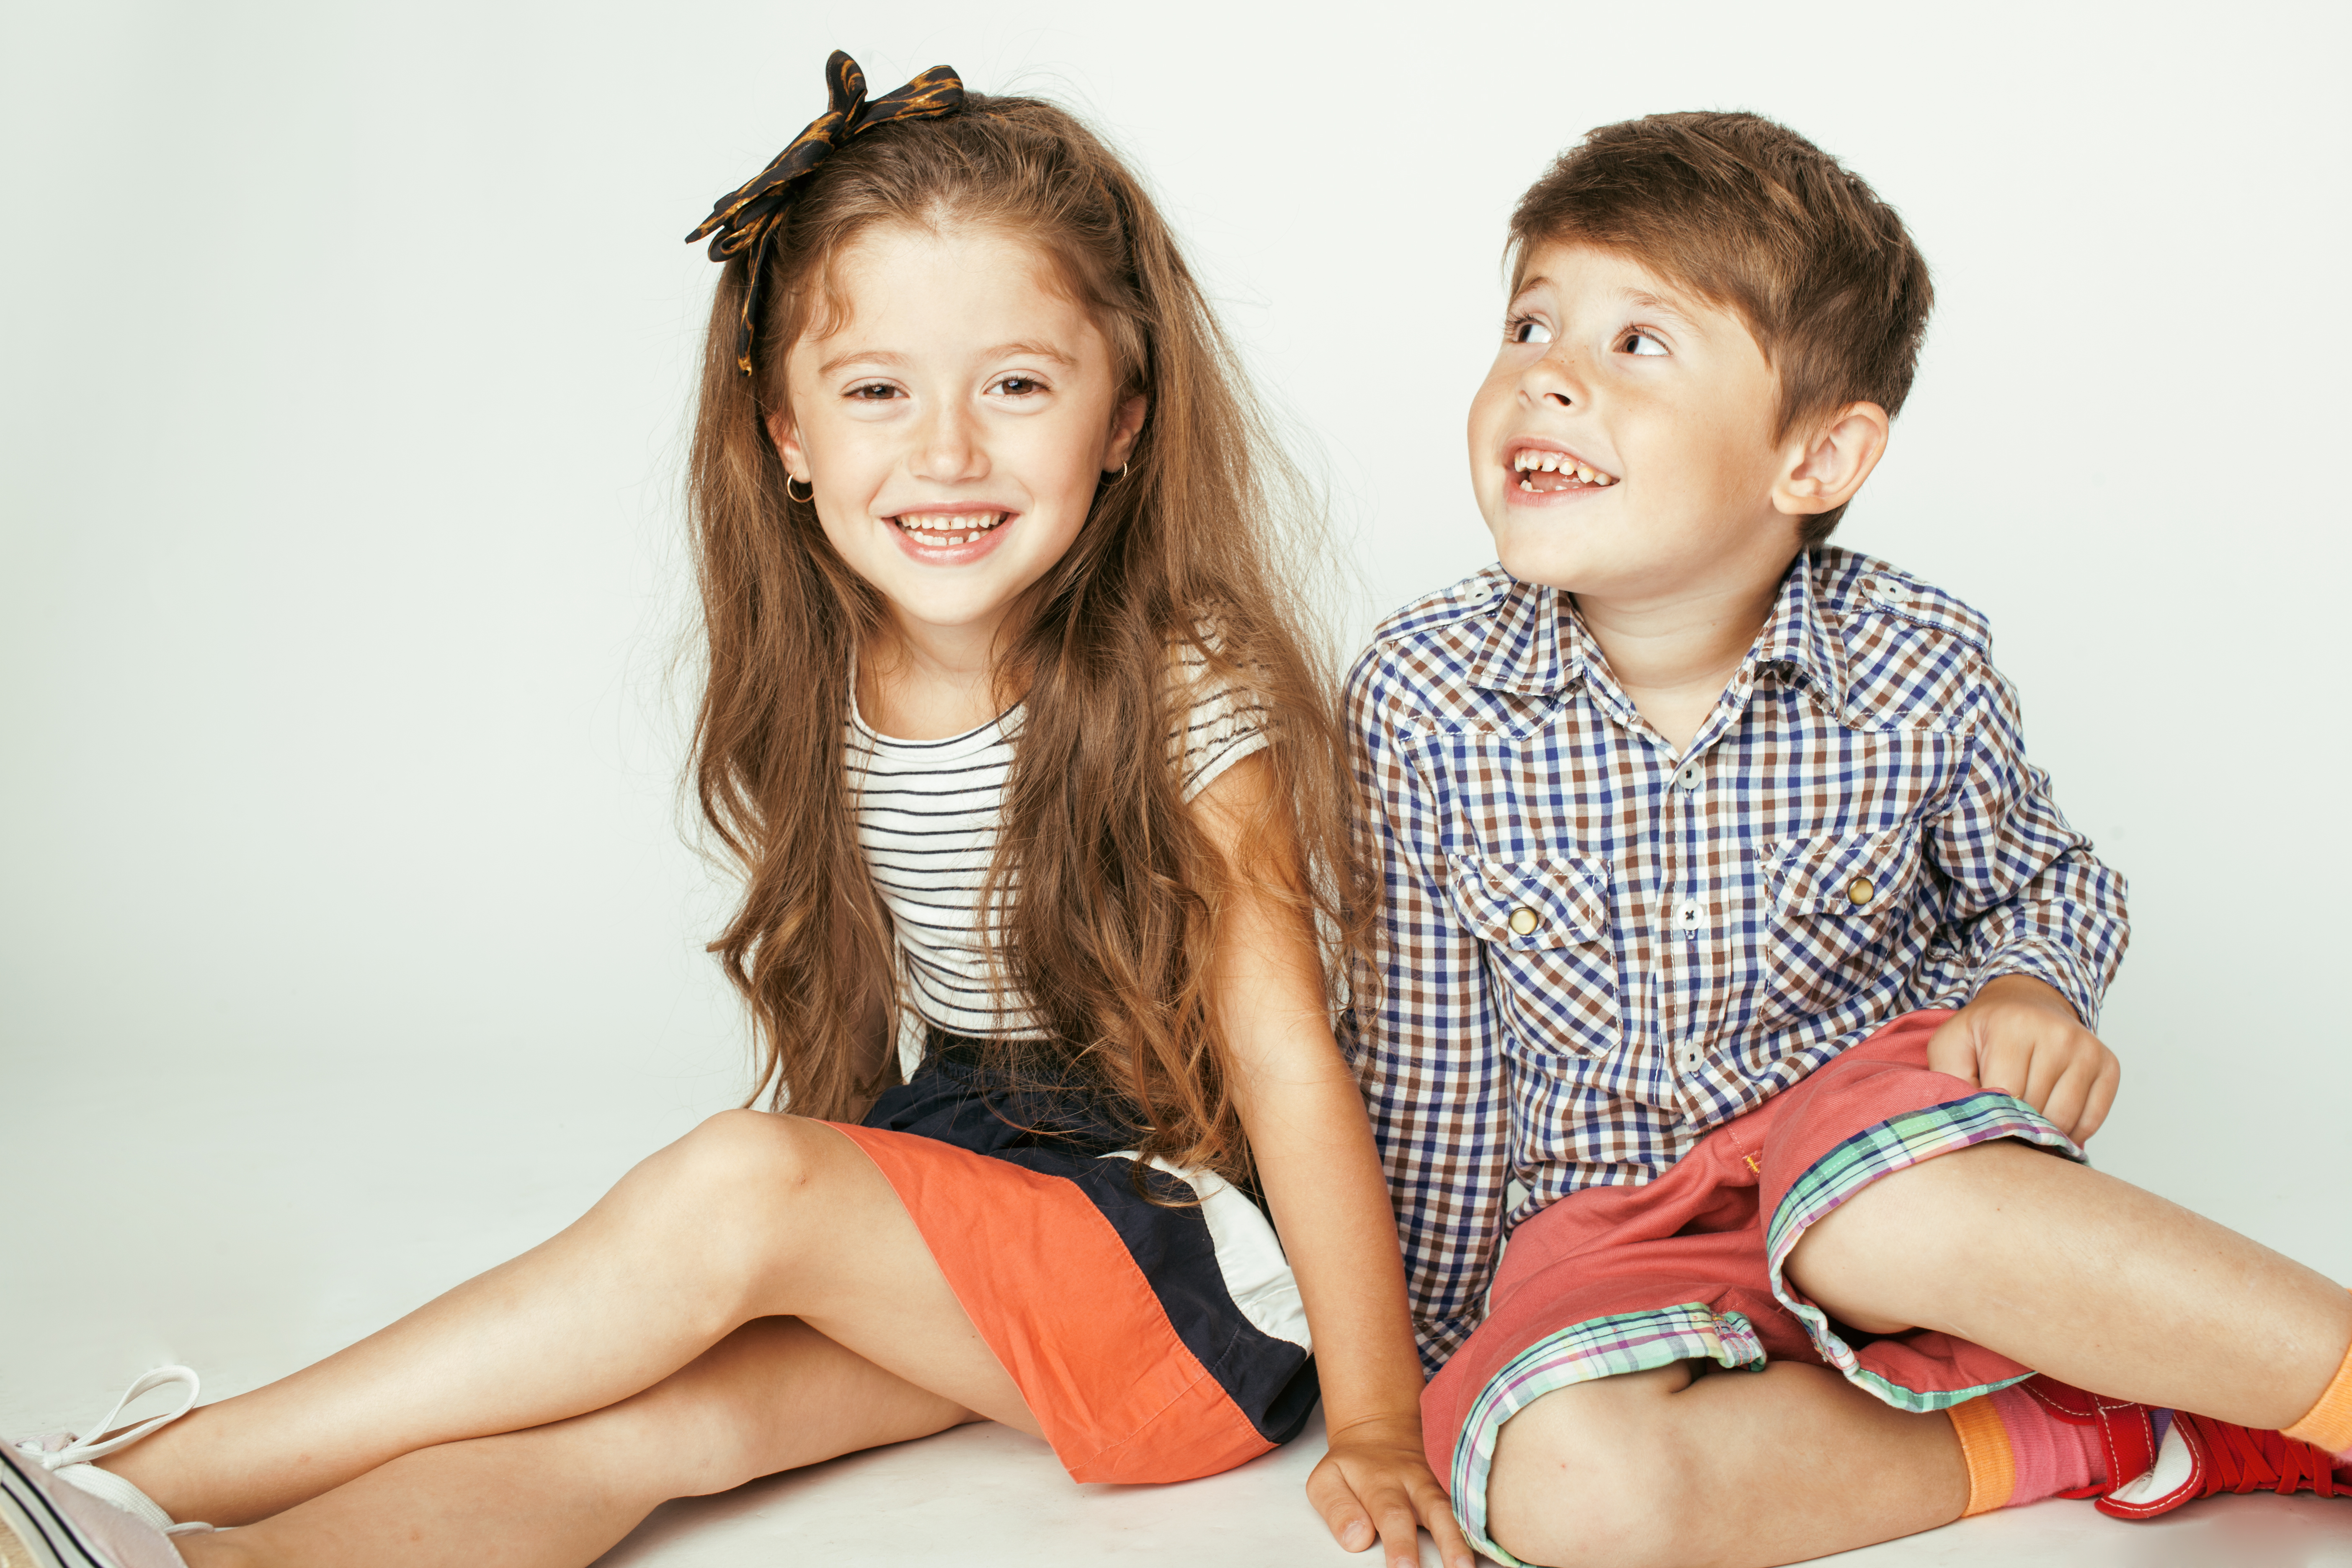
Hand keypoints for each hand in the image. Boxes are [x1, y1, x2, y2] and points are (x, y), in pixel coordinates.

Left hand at [1306, 1410, 1473, 1567]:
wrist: (1379, 1429)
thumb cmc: (1353, 1466)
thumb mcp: (1327, 1481)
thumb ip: (1338, 1510)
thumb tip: (1357, 1538)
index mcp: (1380, 1482)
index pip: (1390, 1515)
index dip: (1399, 1543)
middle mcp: (1415, 1482)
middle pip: (1433, 1511)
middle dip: (1446, 1543)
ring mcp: (1438, 1484)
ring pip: (1458, 1507)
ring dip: (1469, 1536)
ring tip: (1473, 1564)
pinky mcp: (1453, 1485)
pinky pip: (1472, 1501)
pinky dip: (1482, 1520)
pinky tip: (1491, 1541)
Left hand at [1927, 974, 2118, 1141]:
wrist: (2027, 1002)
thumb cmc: (1986, 1030)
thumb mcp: (1951, 1045)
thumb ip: (1949, 1080)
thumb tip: (1968, 1121)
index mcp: (2014, 1027)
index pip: (2007, 1095)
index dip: (1993, 1115)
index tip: (1984, 1115)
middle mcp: (2058, 1035)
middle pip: (2037, 1110)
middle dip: (2017, 1124)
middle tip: (2004, 1118)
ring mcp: (2087, 1050)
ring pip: (2065, 1120)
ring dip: (2043, 1132)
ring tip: (2025, 1120)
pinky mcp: (2108, 1065)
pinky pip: (2092, 1120)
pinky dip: (2072, 1132)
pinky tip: (2052, 1121)